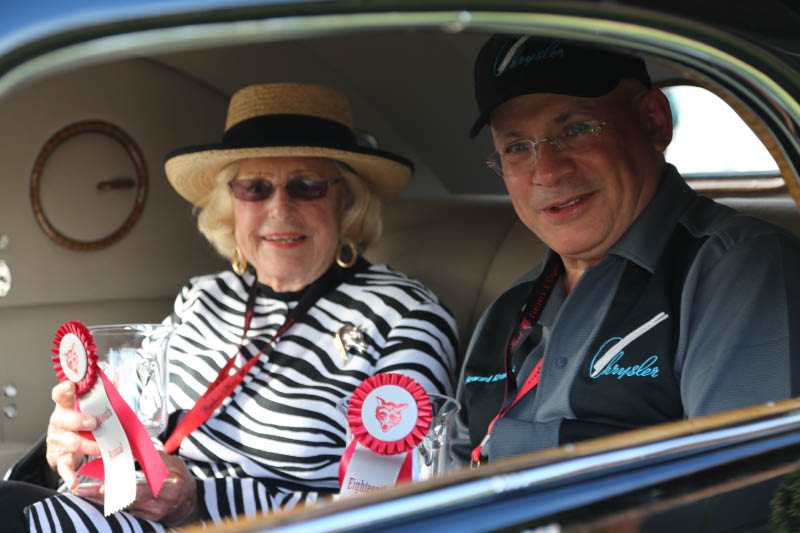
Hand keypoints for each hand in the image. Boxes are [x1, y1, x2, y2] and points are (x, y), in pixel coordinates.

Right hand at [45, 381, 99, 490]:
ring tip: (101, 447)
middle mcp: (59, 422)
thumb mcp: (86, 407)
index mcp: (65, 407)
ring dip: (88, 445)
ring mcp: (58, 441)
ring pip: (70, 442)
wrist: (63, 447)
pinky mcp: (59, 459)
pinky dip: (70, 476)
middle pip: (65, 419)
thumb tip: (116, 376)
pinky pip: (64, 468)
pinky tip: (74, 482)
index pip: (60, 395)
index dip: (64, 390)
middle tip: (95, 422)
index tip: (71, 385)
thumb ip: (99, 394)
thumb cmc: (79, 424)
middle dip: (80, 420)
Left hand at [75, 453, 199, 526]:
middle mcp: (158, 505)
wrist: (191, 505)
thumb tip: (137, 446)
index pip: (141, 491)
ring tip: (82, 492)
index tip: (102, 488)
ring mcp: (151, 515)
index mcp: (169, 490)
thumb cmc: (183, 481)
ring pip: (122, 507)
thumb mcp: (176, 465)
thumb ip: (157, 459)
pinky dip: (110, 503)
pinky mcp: (145, 519)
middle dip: (101, 497)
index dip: (122, 490)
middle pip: (125, 502)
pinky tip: (95, 497)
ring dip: (102, 500)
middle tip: (81, 490)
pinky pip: (125, 510)